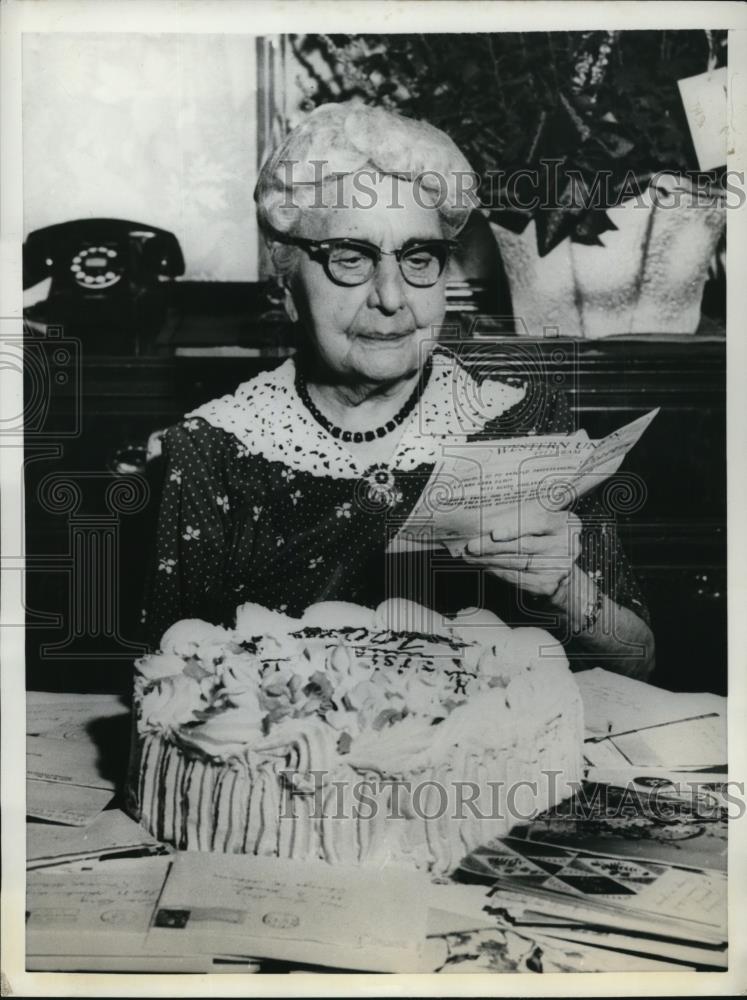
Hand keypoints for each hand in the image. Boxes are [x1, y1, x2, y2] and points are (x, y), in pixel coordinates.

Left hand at [461, 505, 581, 600]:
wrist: (558, 569)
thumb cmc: (541, 538)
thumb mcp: (539, 522)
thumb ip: (522, 515)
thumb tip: (487, 517)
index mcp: (568, 523)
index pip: (540, 522)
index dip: (516, 528)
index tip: (494, 533)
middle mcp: (568, 545)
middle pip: (525, 545)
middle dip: (493, 546)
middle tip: (471, 546)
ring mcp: (560, 567)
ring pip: (517, 562)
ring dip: (490, 560)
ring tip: (471, 556)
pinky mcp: (548, 585)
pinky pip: (517, 578)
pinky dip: (497, 572)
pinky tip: (483, 566)